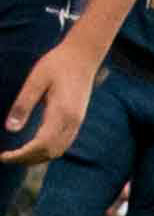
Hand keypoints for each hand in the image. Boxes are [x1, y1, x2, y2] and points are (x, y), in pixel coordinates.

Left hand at [0, 37, 97, 166]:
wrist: (83, 56)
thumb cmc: (57, 64)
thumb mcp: (35, 80)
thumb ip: (23, 105)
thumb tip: (10, 129)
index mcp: (62, 113)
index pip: (41, 145)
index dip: (21, 155)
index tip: (3, 156)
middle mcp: (72, 122)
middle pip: (49, 153)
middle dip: (26, 160)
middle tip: (5, 157)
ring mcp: (77, 122)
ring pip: (57, 151)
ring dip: (37, 158)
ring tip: (17, 156)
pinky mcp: (77, 120)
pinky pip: (63, 144)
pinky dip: (47, 152)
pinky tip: (34, 148)